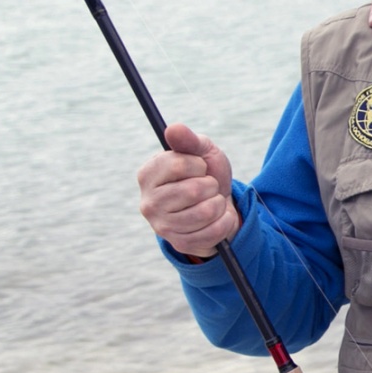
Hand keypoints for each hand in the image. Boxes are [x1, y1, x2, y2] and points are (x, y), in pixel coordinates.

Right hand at [138, 124, 237, 260]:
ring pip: (205, 212)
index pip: (178, 164)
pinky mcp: (179, 244)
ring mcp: (162, 226)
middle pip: (193, 190)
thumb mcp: (202, 151)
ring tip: (213, 201)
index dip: (198, 164)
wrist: (219, 205)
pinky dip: (224, 220)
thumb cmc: (206, 174)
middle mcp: (148, 202)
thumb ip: (188, 140)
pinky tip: (218, 217)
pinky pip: (214, 231)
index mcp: (147, 175)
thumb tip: (173, 128)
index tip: (199, 167)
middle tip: (207, 186)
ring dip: (218, 203)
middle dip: (211, 185)